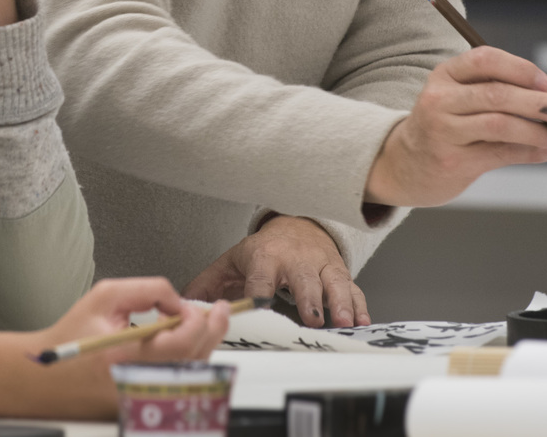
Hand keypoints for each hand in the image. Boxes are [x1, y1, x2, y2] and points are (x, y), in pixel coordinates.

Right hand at [0, 277, 230, 419]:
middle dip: (212, 331)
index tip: (196, 307)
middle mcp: (139, 380)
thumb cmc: (71, 336)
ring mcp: (143, 396)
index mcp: (128, 354)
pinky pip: (179, 384)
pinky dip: (190, 363)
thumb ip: (147, 290)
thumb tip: (176, 300)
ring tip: (206, 325)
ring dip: (204, 347)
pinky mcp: (145, 404)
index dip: (198, 320)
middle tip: (220, 312)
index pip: (183, 341)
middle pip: (196, 360)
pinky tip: (191, 345)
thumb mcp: (106, 296)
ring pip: (192, 374)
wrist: (47, 374)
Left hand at [184, 216, 367, 327]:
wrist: (297, 224)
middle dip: (308, 298)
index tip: (261, 308)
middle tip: (312, 318)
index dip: (260, 293)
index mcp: (265, 258)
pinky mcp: (338, 271)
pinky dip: (359, 304)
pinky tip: (361, 321)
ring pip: (332, 282)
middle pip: (303, 278)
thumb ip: (208, 283)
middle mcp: (295, 260)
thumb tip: (184, 300)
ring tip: (344, 322)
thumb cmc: (263, 250)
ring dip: (340, 302)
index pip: (260, 277)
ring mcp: (319, 265)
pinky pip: (352, 287)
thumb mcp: (231, 261)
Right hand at [365, 46, 546, 207]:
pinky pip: (500, 153)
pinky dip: (530, 152)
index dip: (520, 69)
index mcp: (445, 75)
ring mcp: (443, 131)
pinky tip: (546, 151)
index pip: (485, 60)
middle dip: (539, 102)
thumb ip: (498, 93)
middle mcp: (440, 99)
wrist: (405, 163)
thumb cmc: (445, 125)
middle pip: (497, 94)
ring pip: (500, 125)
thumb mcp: (460, 98)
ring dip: (537, 131)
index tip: (546, 82)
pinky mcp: (452, 161)